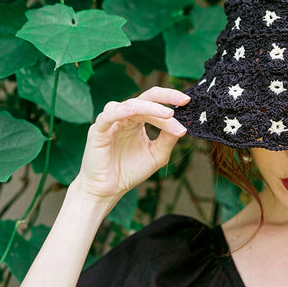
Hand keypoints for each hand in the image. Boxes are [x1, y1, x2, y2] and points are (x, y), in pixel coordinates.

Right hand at [75, 87, 188, 202]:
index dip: (172, 105)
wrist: (109, 189)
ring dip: (150, 108)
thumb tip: (182, 126)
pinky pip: (109, 115)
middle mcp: (125, 117)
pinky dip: (122, 111)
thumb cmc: (130, 171)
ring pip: (131, 105)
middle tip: (184, 100)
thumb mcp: (156, 155)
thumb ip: (168, 140)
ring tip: (168, 115)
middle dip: (166, 97)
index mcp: (138, 121)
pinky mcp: (98, 129)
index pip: (156, 106)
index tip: (189, 107)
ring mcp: (111, 121)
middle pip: (146, 98)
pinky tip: (134, 111)